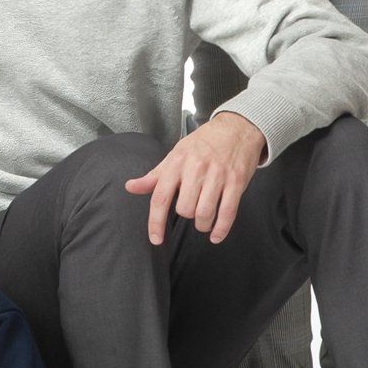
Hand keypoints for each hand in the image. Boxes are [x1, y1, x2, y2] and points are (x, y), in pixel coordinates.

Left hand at [125, 112, 266, 244]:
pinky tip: (216, 235)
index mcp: (176, 163)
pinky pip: (228, 212)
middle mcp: (195, 169)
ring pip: (205, 213)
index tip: (156, 239)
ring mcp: (217, 175)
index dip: (155, 222)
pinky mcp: (236, 181)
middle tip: (191, 209)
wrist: (236, 128)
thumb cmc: (202, 144)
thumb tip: (130, 187)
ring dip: (203, 224)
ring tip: (204, 221)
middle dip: (187, 216)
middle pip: (184, 209)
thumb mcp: (175, 155)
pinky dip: (221, 229)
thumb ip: (154, 176)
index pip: (160, 197)